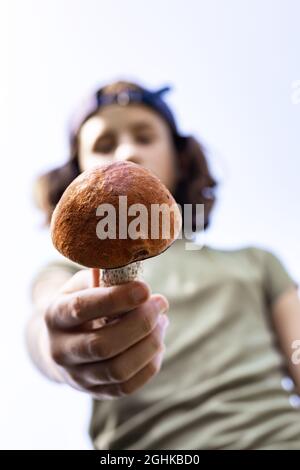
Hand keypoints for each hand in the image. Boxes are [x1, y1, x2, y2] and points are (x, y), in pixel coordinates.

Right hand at [44, 270, 168, 399]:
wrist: (63, 342)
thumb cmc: (81, 303)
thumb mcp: (84, 284)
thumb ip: (104, 277)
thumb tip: (132, 272)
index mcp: (55, 315)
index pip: (82, 308)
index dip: (116, 299)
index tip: (145, 289)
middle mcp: (60, 350)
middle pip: (103, 345)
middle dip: (140, 323)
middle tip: (160, 303)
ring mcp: (76, 376)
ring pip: (118, 370)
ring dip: (149, 344)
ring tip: (162, 322)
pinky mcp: (95, 392)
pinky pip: (127, 386)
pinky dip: (150, 365)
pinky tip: (156, 344)